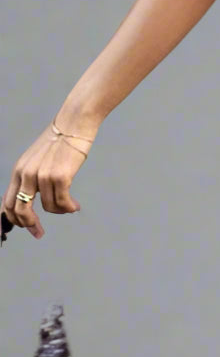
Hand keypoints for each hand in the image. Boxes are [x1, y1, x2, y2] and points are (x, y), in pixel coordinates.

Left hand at [1, 119, 96, 239]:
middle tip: (39, 232)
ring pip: (48, 208)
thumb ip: (31, 177)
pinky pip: (62, 203)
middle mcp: (27, 174)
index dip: (14, 221)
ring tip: (69, 206)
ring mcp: (42, 176)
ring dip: (60, 211)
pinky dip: (69, 207)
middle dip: (30, 225)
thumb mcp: (37, 159)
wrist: (73, 124)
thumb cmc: (59, 141)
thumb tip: (33, 198)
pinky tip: (75, 205)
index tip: (26, 228)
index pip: (8, 202)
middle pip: (20, 210)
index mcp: (19, 170)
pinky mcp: (60, 177)